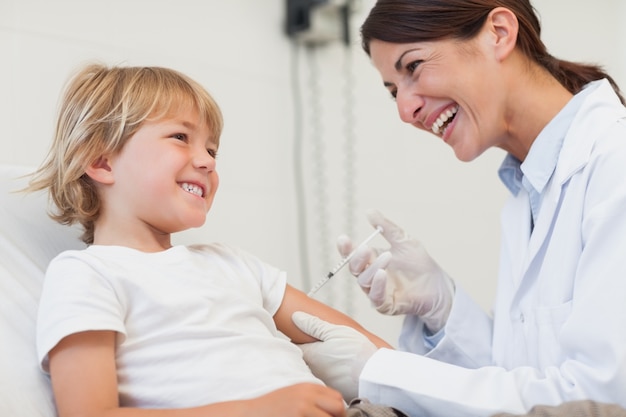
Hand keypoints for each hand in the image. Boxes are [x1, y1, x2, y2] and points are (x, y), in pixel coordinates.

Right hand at [250, 383, 345, 416]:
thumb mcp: (294, 395)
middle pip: (338, 408)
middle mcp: (307, 397)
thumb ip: (313, 399)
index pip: (337, 398)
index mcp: (307, 388)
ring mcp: (302, 410)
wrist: (250, 414)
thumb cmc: (271, 409)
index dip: (339, 412)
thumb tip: (336, 410)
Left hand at [292, 312, 377, 402]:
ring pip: (313, 368)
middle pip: (303, 357)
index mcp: (310, 354)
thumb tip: (296, 317)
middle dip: (307, 349)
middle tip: (319, 342)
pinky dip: (328, 372)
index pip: (294, 344)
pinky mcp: (332, 389)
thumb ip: (313, 325)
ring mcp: (321, 381)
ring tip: (332, 354)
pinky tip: (339, 367)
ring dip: (319, 361)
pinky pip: (324, 378)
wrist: (374, 376)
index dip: (298, 335)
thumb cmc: (357, 353)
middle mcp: (312, 370)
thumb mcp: (335, 331)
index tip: (303, 331)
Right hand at [337, 209, 454, 332]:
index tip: (343, 239)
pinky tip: (382, 274)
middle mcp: (371, 276)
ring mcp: (377, 291)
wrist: (438, 285)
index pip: (352, 254)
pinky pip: (375, 297)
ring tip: (387, 256)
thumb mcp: (403, 241)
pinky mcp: (386, 305)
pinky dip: (377, 286)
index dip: (346, 248)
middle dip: (356, 258)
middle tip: (365, 248)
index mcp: (371, 260)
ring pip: (364, 281)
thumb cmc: (419, 264)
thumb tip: (370, 211)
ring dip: (373, 268)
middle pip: (354, 269)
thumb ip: (386, 227)